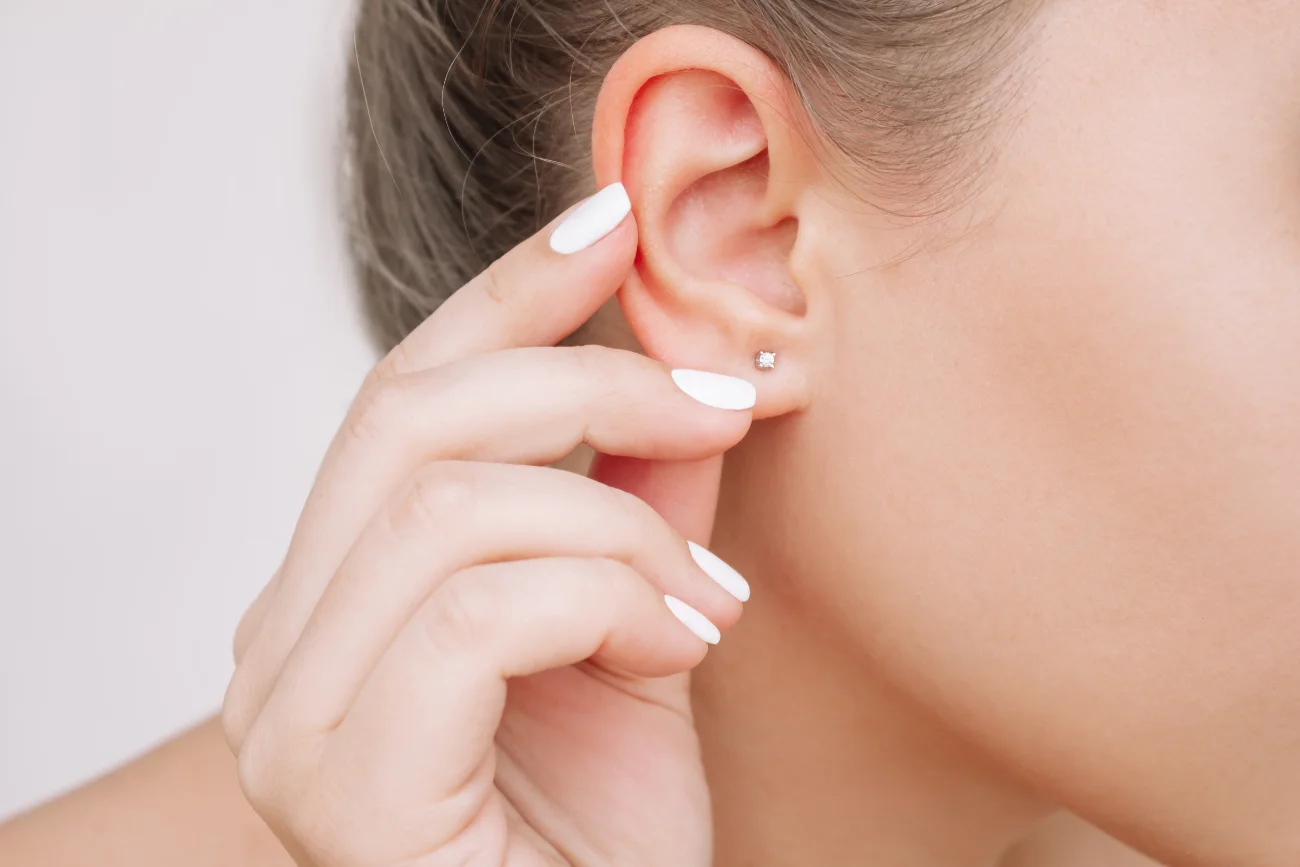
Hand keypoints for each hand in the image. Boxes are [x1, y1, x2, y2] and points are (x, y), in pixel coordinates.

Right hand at [222, 184, 755, 866]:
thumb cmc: (602, 831)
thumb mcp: (639, 624)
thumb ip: (641, 498)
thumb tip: (688, 373)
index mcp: (335, 594)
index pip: (404, 393)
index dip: (508, 292)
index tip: (615, 224)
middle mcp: (282, 643)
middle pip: (410, 417)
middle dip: (594, 381)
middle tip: (729, 398)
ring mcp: (292, 717)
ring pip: (451, 507)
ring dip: (619, 524)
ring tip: (709, 595)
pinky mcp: (342, 784)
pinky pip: (472, 613)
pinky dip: (603, 599)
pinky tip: (683, 644)